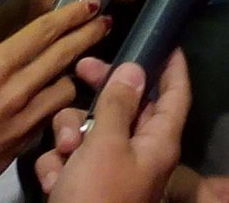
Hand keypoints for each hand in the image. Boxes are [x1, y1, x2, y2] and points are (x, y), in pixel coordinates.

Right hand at [0, 0, 108, 202]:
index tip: (89, 4)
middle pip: (64, 54)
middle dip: (88, 34)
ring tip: (76, 66)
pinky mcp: (28, 142)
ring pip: (67, 87)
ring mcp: (25, 118)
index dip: (70, 15)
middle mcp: (15, 89)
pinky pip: (52, 113)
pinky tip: (54, 97)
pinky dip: (57, 102)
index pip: (43, 32)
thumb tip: (7, 63)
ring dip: (73, 74)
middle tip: (104, 21)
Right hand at [36, 59, 228, 202]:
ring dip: (70, 136)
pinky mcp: (84, 186)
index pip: (175, 94)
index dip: (173, 67)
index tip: (167, 41)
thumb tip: (135, 69)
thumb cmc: (97, 197)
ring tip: (64, 156)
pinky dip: (59, 168)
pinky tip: (53, 182)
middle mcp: (139, 153)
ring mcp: (110, 171)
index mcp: (158, 141)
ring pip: (89, 130)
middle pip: (124, 106)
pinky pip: (71, 160)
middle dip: (99, 94)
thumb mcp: (107, 145)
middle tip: (82, 70)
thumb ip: (118, 104)